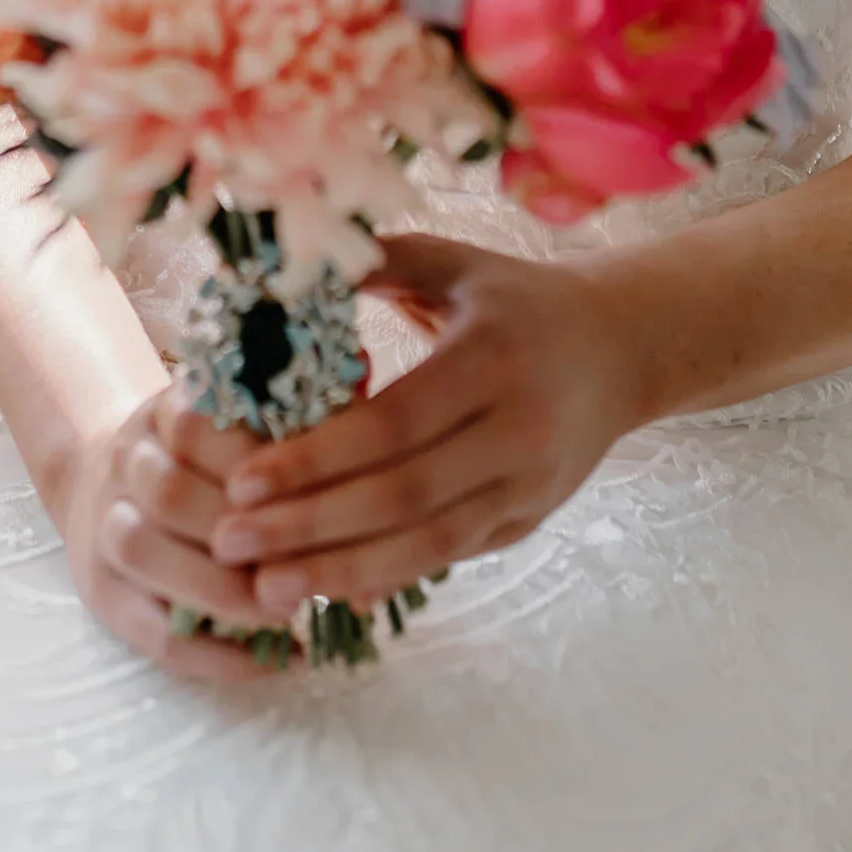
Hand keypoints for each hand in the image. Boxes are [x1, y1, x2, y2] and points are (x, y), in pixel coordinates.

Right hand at [58, 387, 281, 677]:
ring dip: (218, 590)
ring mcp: (104, 527)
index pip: (196, 426)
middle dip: (238, 533)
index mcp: (163, 415)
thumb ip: (284, 440)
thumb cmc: (199, 457)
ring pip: (144, 553)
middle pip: (169, 494)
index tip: (307, 489)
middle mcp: (125, 464)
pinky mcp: (102, 594)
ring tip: (281, 612)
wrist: (98, 475)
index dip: (252, 462)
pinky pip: (151, 631)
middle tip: (301, 561)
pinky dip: (211, 655)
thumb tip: (353, 476)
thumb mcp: (230, 427)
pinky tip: (265, 661)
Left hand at [211, 234, 643, 622]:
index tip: (241, 481)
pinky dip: (389, 577)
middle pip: (405, 495)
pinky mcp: (528, 521)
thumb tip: (282, 265)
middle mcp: (519, 430)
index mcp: (494, 358)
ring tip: (265, 586)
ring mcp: (529, 485)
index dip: (317, 459)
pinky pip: (450, 556)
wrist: (621, 349)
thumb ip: (378, 262)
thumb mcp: (456, 263)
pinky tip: (329, 589)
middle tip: (229, 541)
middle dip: (312, 526)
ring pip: (429, 543)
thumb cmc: (517, 300)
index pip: (394, 424)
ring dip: (343, 570)